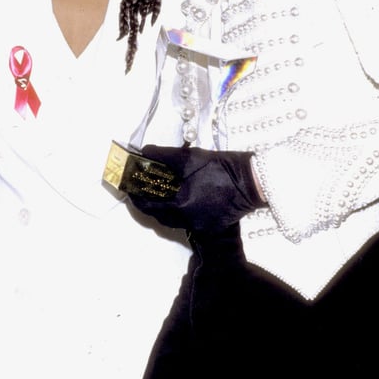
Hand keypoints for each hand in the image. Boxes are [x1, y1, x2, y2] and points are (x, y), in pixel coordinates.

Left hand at [127, 145, 264, 232]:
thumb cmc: (221, 167)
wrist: (251, 181)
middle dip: (146, 203)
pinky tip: (177, 200)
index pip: (147, 204)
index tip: (127, 187)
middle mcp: (187, 220)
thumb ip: (163, 155)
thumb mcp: (189, 157)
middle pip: (157, 215)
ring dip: (160, 208)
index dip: (134, 196)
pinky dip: (176, 212)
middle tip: (138, 190)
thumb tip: (145, 152)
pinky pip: (185, 222)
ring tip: (156, 194)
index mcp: (180, 204)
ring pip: (170, 220)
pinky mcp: (209, 226)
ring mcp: (199, 226)